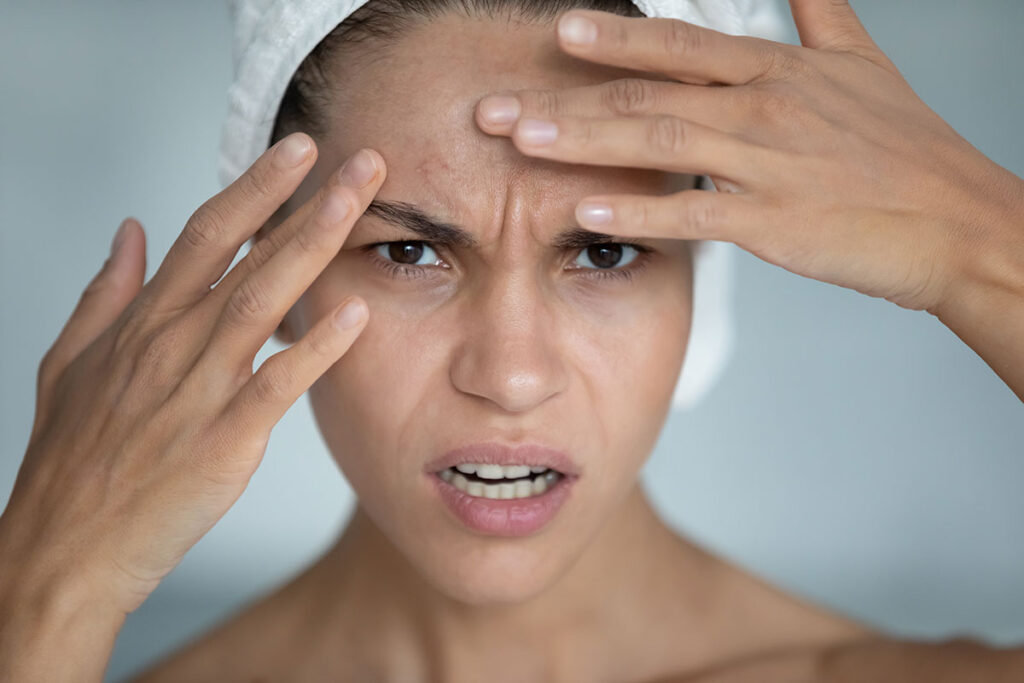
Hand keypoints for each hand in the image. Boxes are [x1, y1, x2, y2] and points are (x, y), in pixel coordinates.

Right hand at [1, 135, 383, 614]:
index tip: (298, 149)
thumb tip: (128, 230)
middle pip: (246, 255)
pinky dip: (314, 351)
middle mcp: (172, 344)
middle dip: (305, 201)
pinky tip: (354, 316)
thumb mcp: (66, 363)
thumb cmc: (69, 464)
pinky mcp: (221, 442)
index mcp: (143, 323)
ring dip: (313, 248)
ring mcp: (196, 390)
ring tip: (359, 204)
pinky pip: (275, 386)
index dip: (254, 186)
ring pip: (262, 302)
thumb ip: (106, 293)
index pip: (206, 234)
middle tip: (361, 159)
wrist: (63, 552)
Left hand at [473, 1, 1023, 313]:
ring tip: (520, 142)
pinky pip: (692, 214)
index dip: (616, 37)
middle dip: (563, 97)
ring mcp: (767, 163)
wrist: (956, 219)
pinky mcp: (774, 221)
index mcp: (776, 70)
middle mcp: (763, 107)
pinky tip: (588, 212)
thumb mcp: (862, 60)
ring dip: (582, 141)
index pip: (680, 45)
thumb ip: (817, 14)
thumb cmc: (906, 149)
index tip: (558, 32)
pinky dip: (638, 212)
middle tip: (495, 106)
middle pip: (648, 92)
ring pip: (659, 142)